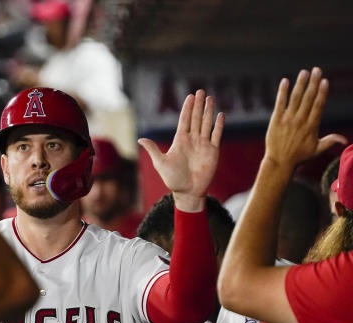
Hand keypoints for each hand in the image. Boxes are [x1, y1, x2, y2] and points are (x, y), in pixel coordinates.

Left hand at [139, 90, 223, 210]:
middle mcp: (192, 140)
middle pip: (196, 118)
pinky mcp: (213, 152)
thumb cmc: (172, 179)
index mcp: (180, 141)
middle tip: (201, 91)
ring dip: (208, 111)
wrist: (188, 192)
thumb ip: (153, 149)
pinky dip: (219, 126)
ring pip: (206, 124)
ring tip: (210, 98)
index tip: (190, 96)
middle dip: (198, 105)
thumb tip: (140, 138)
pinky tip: (221, 115)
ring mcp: (203, 145)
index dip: (187, 108)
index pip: (184, 120)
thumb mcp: (160, 163)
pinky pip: (217, 136)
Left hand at [265, 67, 346, 167]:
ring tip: (304, 72)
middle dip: (313, 83)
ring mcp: (287, 120)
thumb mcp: (317, 149)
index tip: (325, 81)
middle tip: (317, 70)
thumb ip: (330, 141)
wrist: (279, 162)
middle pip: (308, 98)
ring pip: (295, 98)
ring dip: (300, 84)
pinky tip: (285, 81)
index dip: (322, 93)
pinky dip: (282, 92)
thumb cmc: (299, 156)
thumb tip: (345, 140)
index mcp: (311, 126)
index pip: (318, 106)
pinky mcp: (275, 120)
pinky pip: (279, 103)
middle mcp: (300, 121)